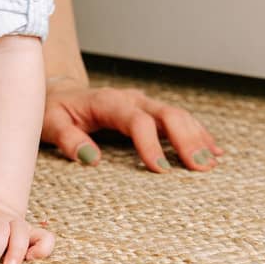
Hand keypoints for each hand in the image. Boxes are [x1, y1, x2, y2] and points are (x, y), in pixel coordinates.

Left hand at [42, 81, 223, 171]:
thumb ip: (67, 139)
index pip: (136, 120)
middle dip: (187, 140)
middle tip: (201, 167)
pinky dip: (197, 134)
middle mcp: (131, 99)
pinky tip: (213, 151)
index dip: (151, 144)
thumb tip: (90, 158)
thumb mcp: (51, 123)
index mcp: (108, 102)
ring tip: (212, 163)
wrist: (60, 94)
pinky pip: (179, 121)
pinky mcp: (150, 112)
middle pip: (167, 115)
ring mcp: (143, 104)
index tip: (161, 170)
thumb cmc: (55, 111)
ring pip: (178, 116)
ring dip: (197, 138)